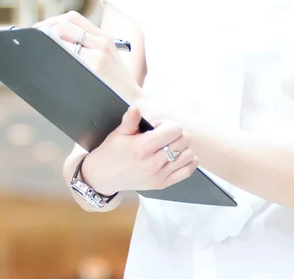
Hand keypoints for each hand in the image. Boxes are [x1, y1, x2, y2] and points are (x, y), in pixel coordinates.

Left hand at [34, 11, 139, 99]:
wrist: (135, 103)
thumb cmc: (115, 86)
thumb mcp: (108, 60)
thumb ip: (88, 48)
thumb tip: (52, 43)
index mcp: (104, 38)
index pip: (73, 18)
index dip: (51, 21)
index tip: (39, 30)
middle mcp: (102, 43)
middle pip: (65, 24)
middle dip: (44, 29)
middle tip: (31, 41)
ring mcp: (98, 56)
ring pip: (63, 40)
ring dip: (46, 44)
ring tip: (35, 52)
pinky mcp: (95, 69)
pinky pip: (67, 58)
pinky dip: (52, 60)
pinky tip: (45, 68)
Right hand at [80, 106, 198, 194]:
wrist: (103, 176)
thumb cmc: (112, 151)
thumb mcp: (119, 133)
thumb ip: (130, 120)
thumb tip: (135, 108)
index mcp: (142, 147)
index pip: (173, 131)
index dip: (168, 124)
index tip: (158, 126)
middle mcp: (152, 163)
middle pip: (183, 141)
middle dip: (176, 133)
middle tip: (164, 135)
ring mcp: (159, 176)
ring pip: (188, 155)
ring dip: (183, 147)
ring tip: (170, 145)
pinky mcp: (162, 184)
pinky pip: (187, 171)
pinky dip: (189, 161)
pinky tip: (180, 155)